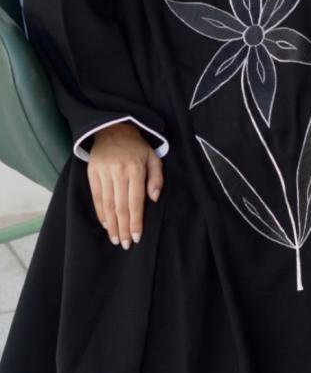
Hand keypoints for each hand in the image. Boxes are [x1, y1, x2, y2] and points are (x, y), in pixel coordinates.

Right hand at [87, 122, 163, 248]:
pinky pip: (96, 196)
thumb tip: (154, 198)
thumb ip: (157, 178)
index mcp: (136, 169)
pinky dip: (100, 212)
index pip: (136, 201)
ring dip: (111, 224)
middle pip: (121, 206)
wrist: (113, 127)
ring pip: (108, 204)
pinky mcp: (92, 172)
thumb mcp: (153, 157)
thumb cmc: (137, 146)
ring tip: (115, 239)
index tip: (137, 237)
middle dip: (124, 228)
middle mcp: (119, 171)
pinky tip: (105, 224)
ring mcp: (104, 172)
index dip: (136, 221)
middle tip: (126, 244)